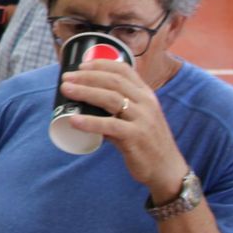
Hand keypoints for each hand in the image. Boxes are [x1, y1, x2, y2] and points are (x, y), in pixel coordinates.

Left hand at [58, 59, 184, 197]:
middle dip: (86, 76)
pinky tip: (73, 120)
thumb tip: (88, 105)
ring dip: (85, 92)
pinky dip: (90, 122)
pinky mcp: (136, 137)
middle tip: (65, 78)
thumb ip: (117, 110)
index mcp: (146, 94)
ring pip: (110, 98)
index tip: (81, 64)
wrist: (166, 168)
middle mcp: (146, 102)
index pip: (124, 70)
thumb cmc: (147, 142)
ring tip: (66, 90)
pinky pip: (110, 126)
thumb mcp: (138, 119)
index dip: (101, 64)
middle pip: (113, 81)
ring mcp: (142, 119)